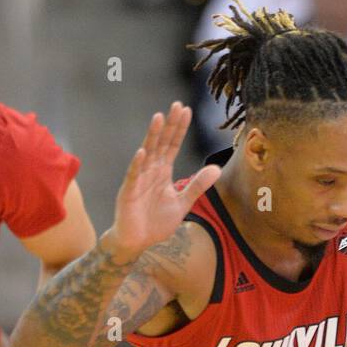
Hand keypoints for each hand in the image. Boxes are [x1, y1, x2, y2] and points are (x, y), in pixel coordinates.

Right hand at [105, 102, 221, 261]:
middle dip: (169, 125)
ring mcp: (139, 180)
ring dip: (152, 136)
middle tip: (176, 105)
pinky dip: (137, 165)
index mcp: (163, 172)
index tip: (186, 110)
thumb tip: (217, 169)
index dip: (179, 129)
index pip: (172, 145)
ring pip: (147, 154)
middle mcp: (151, 171)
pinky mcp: (129, 193)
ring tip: (158, 118)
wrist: (137, 242)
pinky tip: (142, 152)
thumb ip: (198, 185)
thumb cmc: (156, 222)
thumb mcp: (183, 203)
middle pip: (161, 143)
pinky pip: (133, 176)